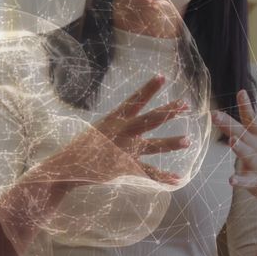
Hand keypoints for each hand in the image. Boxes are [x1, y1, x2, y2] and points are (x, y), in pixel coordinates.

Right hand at [27, 74, 190, 191]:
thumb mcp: (99, 129)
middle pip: (150, 119)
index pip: (134, 100)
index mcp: (114, 119)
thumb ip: (117, 125)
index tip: (162, 76)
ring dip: (171, 143)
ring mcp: (125, 150)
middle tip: (185, 104)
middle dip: (168, 111)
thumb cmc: (83, 147)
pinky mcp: (126, 168)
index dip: (149, 88)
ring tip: (188, 140)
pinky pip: (148, 173)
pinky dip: (163, 178)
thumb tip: (132, 120)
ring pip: (153, 146)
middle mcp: (122, 132)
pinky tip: (178, 179)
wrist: (68, 166)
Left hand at [211, 90, 256, 209]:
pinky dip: (239, 180)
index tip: (241, 92)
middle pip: (241, 133)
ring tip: (231, 141)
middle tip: (214, 114)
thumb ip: (244, 123)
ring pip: (247, 154)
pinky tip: (231, 179)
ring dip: (239, 148)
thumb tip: (239, 97)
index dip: (246, 105)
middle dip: (227, 124)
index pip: (251, 118)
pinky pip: (247, 181)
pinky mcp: (256, 181)